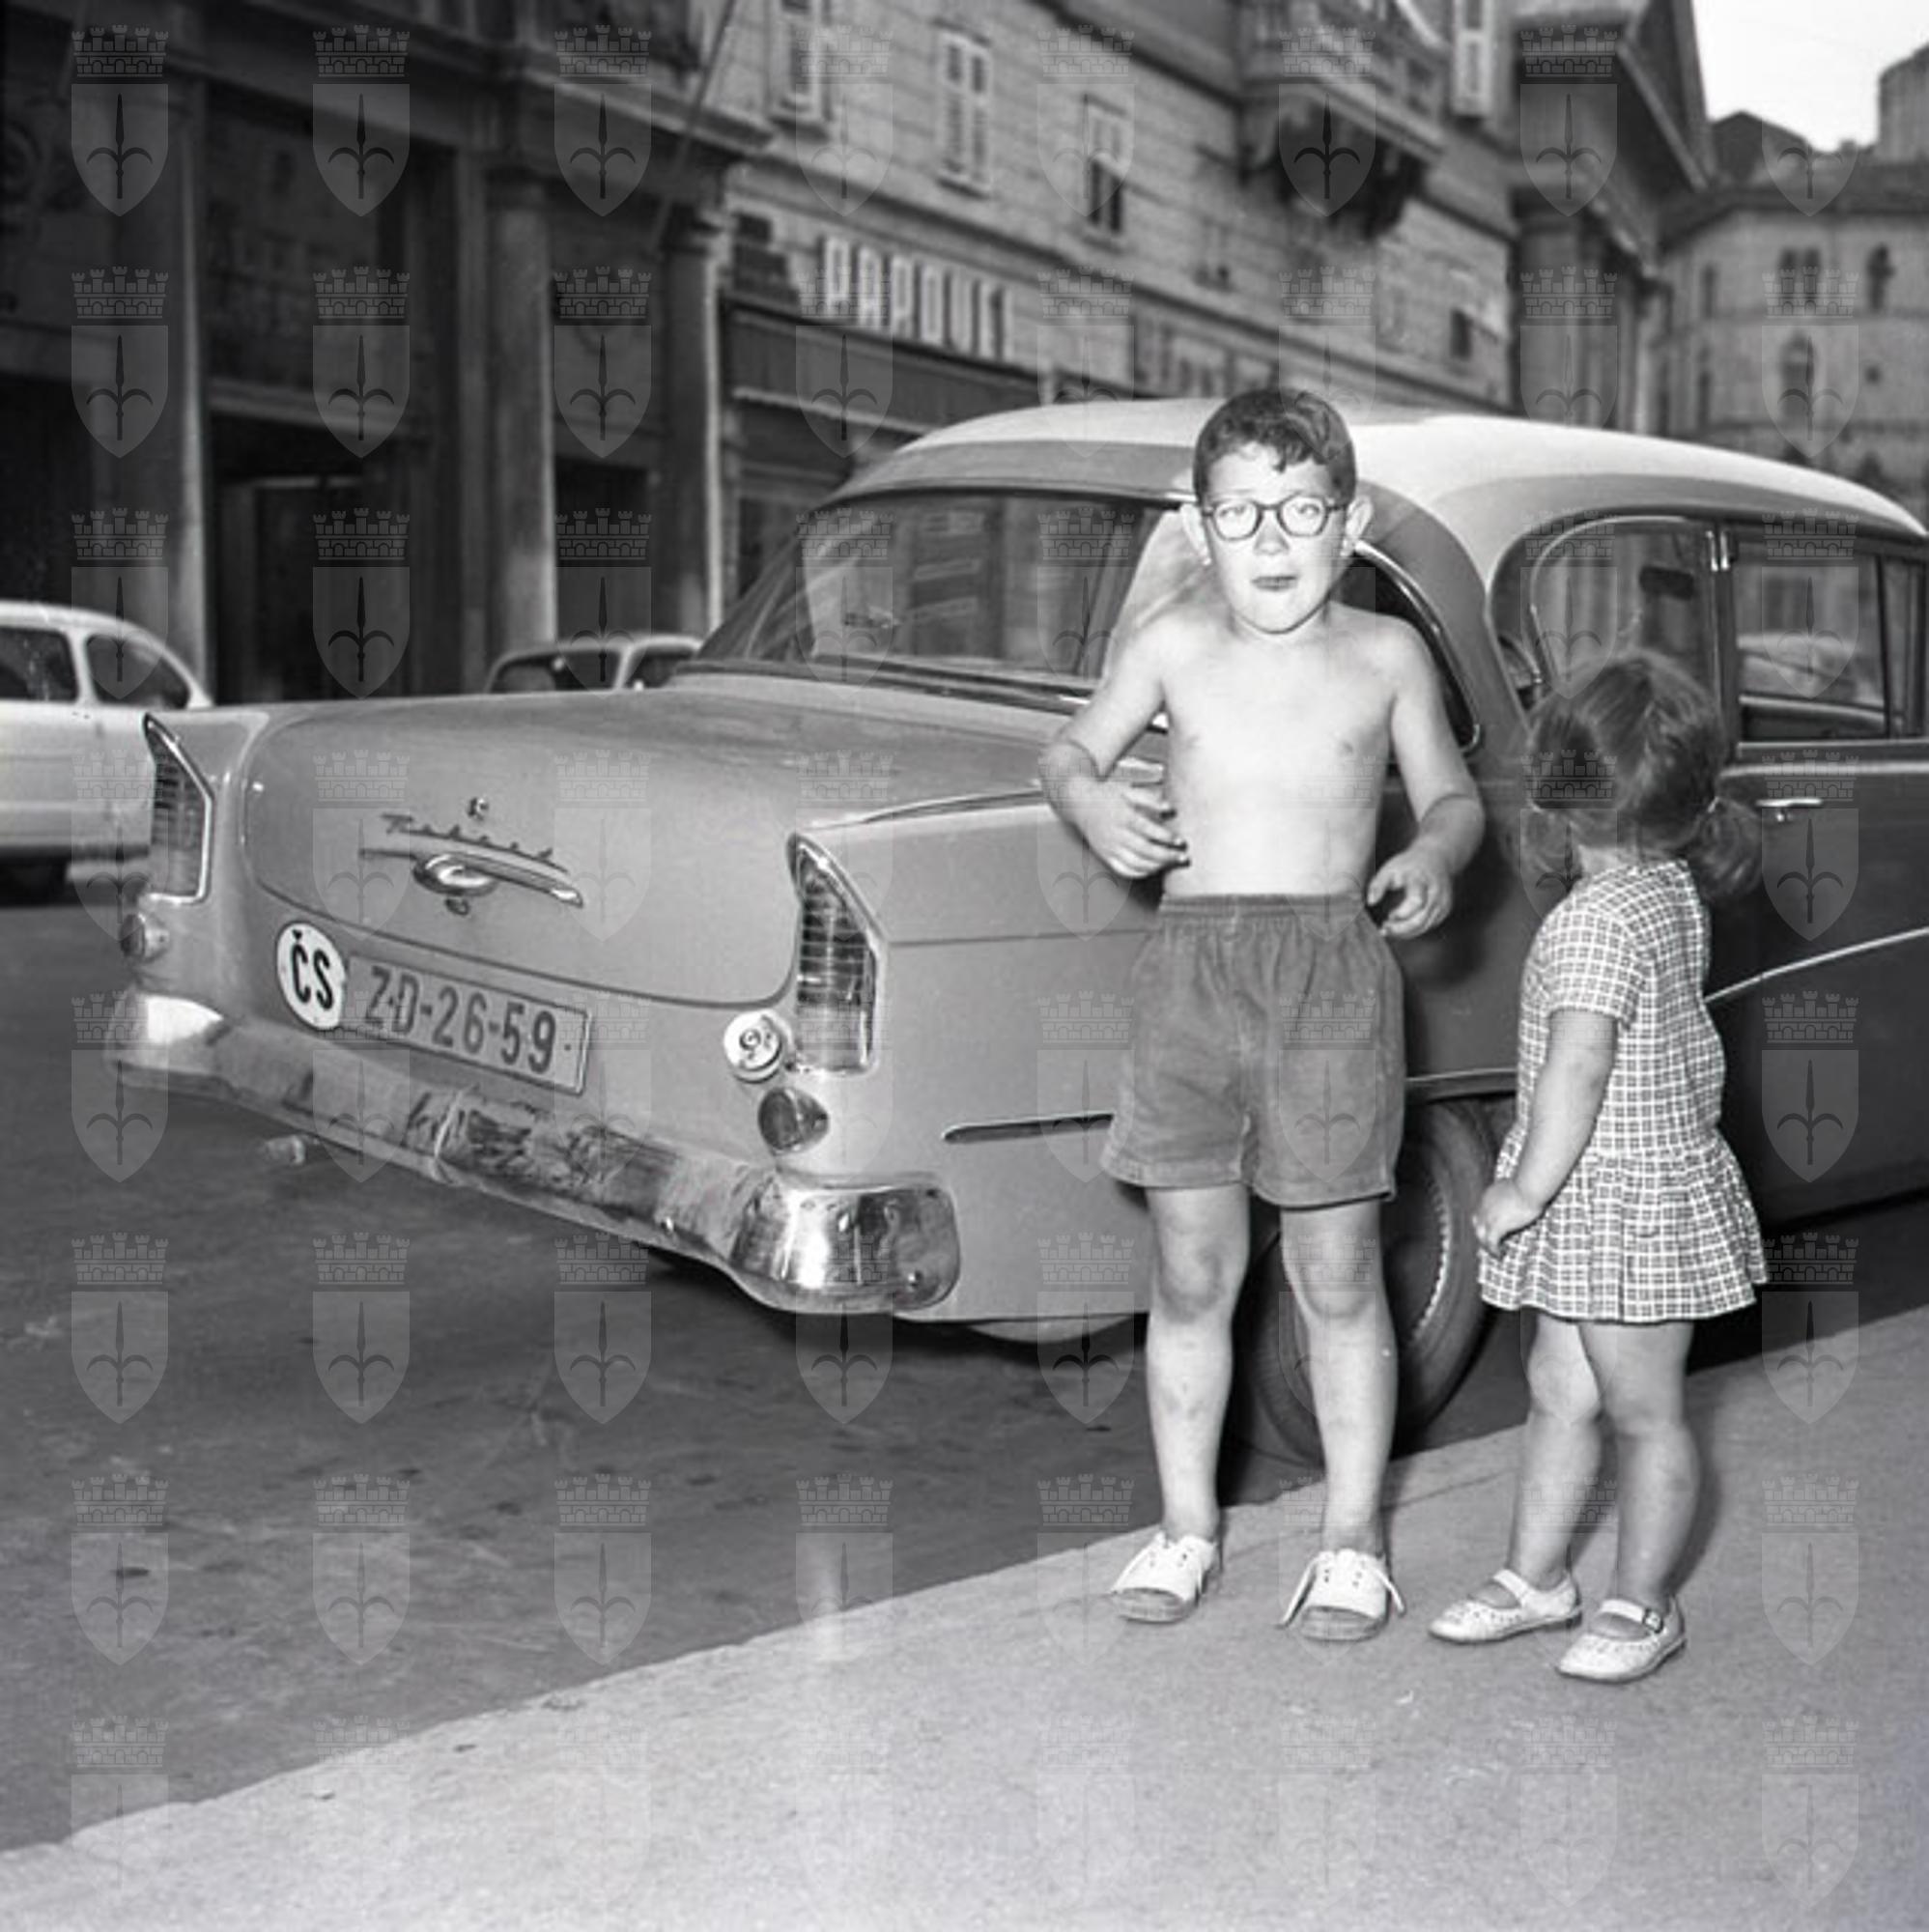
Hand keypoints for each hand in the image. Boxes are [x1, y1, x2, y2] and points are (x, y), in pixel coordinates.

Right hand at [1073, 776, 1188, 879]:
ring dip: (1158, 866)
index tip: (1180, 840)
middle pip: (1144, 850)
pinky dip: (1141, 872)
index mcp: (1123, 817)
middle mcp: (1116, 834)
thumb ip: (1150, 799)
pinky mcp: (1106, 856)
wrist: (1080, 804)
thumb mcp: (1128, 790)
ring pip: (1136, 863)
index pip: (1147, 830)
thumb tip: (1169, 808)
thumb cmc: (1108, 796)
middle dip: (1166, 856)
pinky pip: (1125, 870)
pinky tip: (1154, 869)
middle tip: (1183, 857)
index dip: (1165, 837)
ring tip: (1172, 863)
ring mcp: (1110, 848)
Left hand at [1367, 846, 1452, 939]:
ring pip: (1424, 926)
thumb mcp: (1390, 869)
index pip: (1417, 902)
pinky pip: (1428, 926)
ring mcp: (1442, 903)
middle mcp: (1436, 893)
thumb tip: (1371, 902)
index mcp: (1421, 880)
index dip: (1402, 913)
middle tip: (1384, 928)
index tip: (1389, 915)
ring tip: (1388, 929)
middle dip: (1400, 929)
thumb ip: (1378, 884)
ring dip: (1405, 932)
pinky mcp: (1444, 910)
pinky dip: (1413, 930)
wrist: (1435, 858)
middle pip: (1421, 920)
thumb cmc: (1407, 865)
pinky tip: (1400, 927)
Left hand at [1474, 1179, 1542, 1257]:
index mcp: (1488, 1196)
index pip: (1480, 1212)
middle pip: (1477, 1224)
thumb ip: (1510, 1194)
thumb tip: (1516, 1195)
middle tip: (1490, 1243)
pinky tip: (1500, 1254)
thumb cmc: (1527, 1185)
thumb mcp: (1514, 1188)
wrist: (1528, 1187)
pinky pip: (1491, 1242)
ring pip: (1482, 1235)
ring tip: (1495, 1252)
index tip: (1490, 1228)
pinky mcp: (1497, 1226)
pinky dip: (1494, 1250)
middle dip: (1482, 1235)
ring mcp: (1489, 1217)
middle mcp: (1484, 1206)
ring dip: (1487, 1245)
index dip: (1484, 1222)